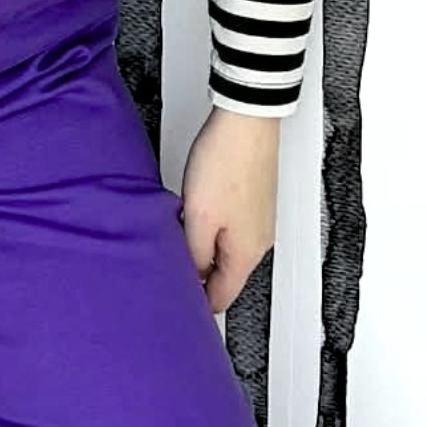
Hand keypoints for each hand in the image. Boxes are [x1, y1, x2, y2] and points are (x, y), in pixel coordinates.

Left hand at [178, 107, 280, 313]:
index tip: (176, 307)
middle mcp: (258, 241)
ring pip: (225, 250)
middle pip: (224, 275)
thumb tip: (192, 278)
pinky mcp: (252, 200)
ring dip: (200, 248)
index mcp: (247, 252)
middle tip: (168, 269)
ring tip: (176, 237)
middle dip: (197, 276)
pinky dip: (209, 228)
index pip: (222, 298)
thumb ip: (194, 255)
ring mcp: (257, 220)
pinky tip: (193, 214)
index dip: (196, 306)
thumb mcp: (198, 217)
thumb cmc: (226, 162)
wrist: (245, 119)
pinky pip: (229, 228)